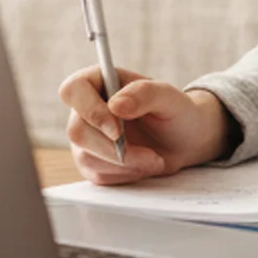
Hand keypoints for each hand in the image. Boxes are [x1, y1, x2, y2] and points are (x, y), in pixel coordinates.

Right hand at [57, 65, 234, 184]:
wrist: (184, 140)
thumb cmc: (175, 111)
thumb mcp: (169, 97)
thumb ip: (144, 94)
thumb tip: (116, 105)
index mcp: (99, 82)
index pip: (73, 90)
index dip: (90, 111)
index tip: (117, 130)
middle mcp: (86, 109)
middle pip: (77, 131)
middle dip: (114, 149)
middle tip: (150, 154)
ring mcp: (86, 137)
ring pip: (86, 157)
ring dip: (125, 164)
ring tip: (154, 159)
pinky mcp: (92, 162)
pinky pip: (97, 175)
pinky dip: (125, 175)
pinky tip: (144, 165)